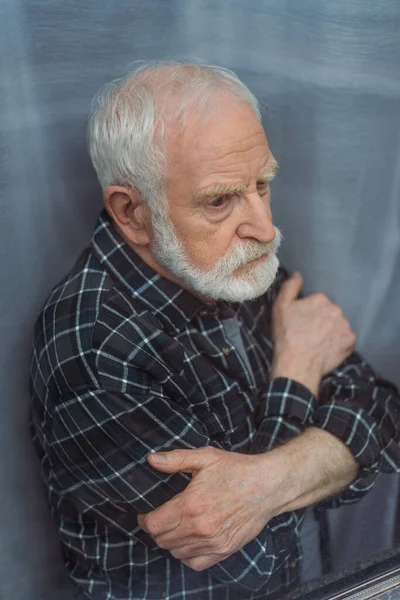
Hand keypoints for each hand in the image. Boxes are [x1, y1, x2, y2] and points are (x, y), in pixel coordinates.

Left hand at [137, 447, 281, 570]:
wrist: (268, 486)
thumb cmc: (236, 469)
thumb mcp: (205, 457)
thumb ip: (176, 459)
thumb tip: (151, 459)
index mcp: (191, 505)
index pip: (153, 525)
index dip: (144, 519)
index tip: (146, 513)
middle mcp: (199, 528)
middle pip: (162, 540)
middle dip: (156, 530)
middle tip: (160, 517)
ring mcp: (212, 542)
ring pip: (176, 552)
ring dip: (170, 541)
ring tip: (175, 526)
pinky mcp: (224, 550)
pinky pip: (195, 563)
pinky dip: (187, 555)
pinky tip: (190, 540)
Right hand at [271, 272, 355, 394]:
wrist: (297, 365)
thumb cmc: (286, 335)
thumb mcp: (280, 307)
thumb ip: (290, 287)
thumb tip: (298, 274)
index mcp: (320, 299)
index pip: (316, 302)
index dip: (307, 312)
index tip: (300, 323)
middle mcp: (336, 309)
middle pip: (329, 313)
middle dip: (321, 320)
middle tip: (308, 334)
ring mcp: (345, 326)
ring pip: (338, 325)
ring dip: (330, 331)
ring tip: (317, 343)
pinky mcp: (351, 341)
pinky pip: (345, 339)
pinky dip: (338, 343)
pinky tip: (327, 349)